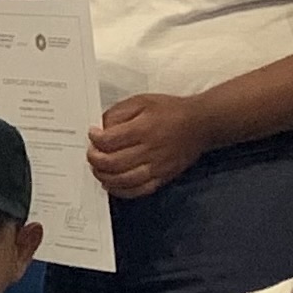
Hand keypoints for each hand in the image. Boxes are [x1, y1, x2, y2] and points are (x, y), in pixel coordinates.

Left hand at [87, 95, 205, 202]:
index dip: (95, 140)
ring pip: (123, 180)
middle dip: (95, 160)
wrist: (201, 123)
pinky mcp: (163, 177)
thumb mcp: (142, 101)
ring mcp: (157, 166)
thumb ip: (118, 113)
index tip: (92, 135)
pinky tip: (111, 184)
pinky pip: (138, 191)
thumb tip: (100, 128)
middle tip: (92, 154)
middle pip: (112, 163)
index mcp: (144, 128)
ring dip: (103, 177)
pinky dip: (120, 191)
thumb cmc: (170, 111)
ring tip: (98, 169)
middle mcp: (150, 149)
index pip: (110, 140)